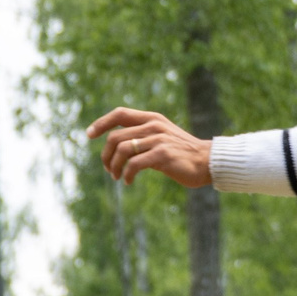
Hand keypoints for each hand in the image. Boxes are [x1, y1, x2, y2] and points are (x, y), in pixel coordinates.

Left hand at [88, 107, 212, 187]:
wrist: (207, 162)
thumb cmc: (182, 153)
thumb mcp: (161, 137)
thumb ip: (142, 135)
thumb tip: (116, 144)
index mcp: (152, 118)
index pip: (120, 113)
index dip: (101, 123)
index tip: (89, 135)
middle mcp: (154, 125)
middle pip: (115, 137)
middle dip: (106, 156)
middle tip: (108, 170)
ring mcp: (158, 139)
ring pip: (122, 150)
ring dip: (114, 167)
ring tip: (117, 177)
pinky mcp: (162, 154)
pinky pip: (134, 164)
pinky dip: (127, 174)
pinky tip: (128, 182)